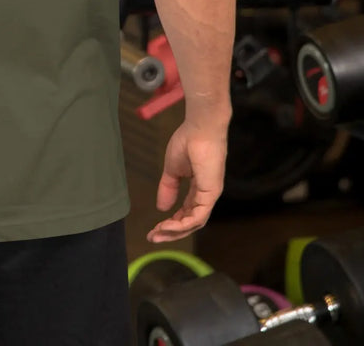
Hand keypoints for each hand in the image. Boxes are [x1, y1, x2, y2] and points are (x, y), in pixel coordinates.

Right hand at [147, 119, 227, 242]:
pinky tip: (168, 226)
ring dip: (174, 231)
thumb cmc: (188, 141)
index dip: (170, 222)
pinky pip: (198, 216)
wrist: (200, 127)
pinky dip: (183, 224)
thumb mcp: (172, 169)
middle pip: (190, 222)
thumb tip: (161, 208)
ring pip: (194, 223)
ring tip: (156, 233)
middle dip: (171, 232)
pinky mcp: (211, 193)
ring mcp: (210, 195)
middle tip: (152, 237)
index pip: (186, 213)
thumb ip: (168, 188)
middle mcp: (206, 195)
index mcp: (199, 189)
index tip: (153, 229)